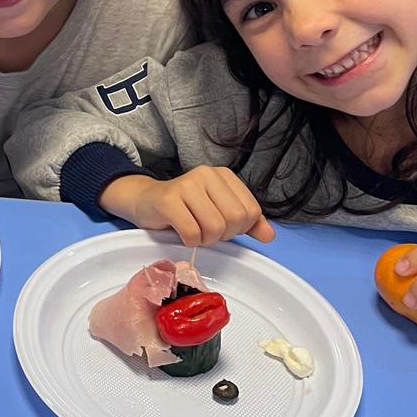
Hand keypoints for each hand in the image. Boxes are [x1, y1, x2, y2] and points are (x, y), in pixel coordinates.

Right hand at [101, 167, 275, 246]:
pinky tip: (181, 232)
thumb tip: (270, 235)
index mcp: (224, 175)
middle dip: (222, 235)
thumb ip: (247, 223)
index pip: (251, 211)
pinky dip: (190, 242)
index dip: (239, 228)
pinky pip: (193, 234)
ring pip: (214, 228)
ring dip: (205, 240)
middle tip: (206, 230)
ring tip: (194, 231)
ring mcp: (186, 185)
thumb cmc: (187, 209)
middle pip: (234, 219)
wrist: (146, 201)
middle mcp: (207, 174)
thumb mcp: (220, 212)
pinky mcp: (169, 201)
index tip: (222, 225)